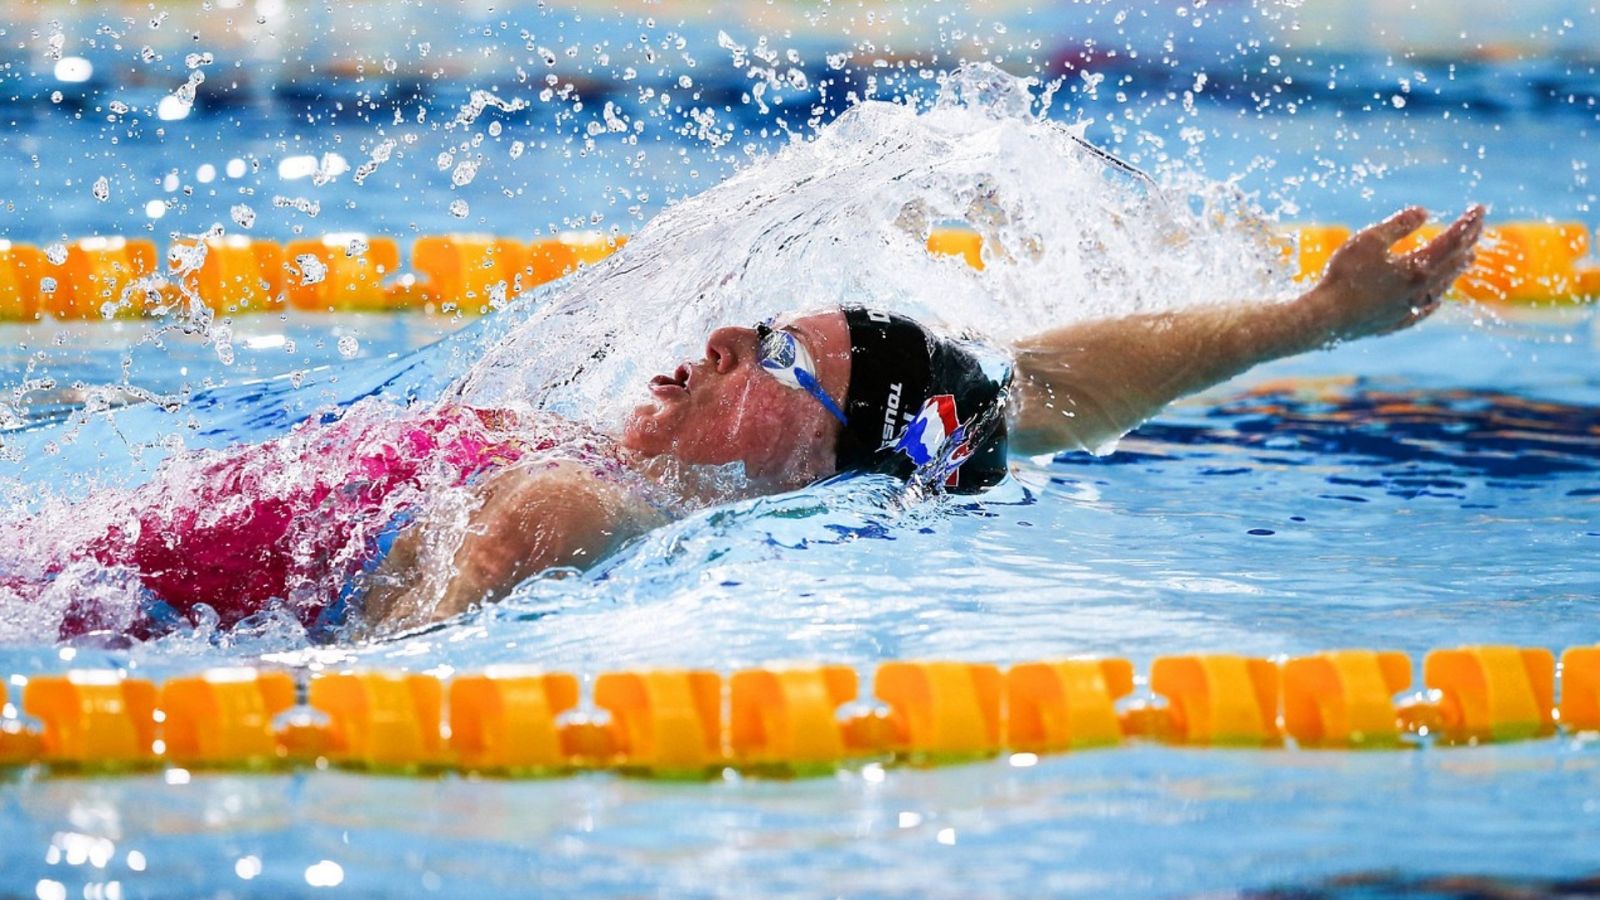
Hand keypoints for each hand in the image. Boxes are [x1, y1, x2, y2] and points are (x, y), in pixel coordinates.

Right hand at [1302, 205, 1485, 343]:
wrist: (1326, 318)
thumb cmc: (1344, 276)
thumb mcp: (1369, 240)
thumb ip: (1399, 225)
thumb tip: (1423, 212)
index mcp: (1418, 268)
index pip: (1452, 241)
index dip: (1467, 224)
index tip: (1480, 209)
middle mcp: (1421, 290)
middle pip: (1454, 263)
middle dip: (1468, 242)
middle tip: (1478, 228)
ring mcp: (1410, 309)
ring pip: (1443, 286)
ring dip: (1457, 269)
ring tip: (1467, 258)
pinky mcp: (1397, 323)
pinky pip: (1426, 309)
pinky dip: (1437, 297)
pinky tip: (1436, 298)